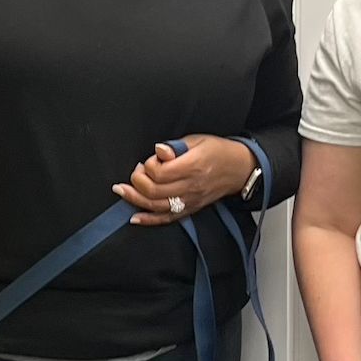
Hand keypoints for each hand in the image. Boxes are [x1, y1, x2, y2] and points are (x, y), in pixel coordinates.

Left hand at [116, 134, 254, 227]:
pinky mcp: (190, 209)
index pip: (159, 173)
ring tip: (122, 190)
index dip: (147, 166)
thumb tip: (158, 151)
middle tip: (136, 172)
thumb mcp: (197, 140)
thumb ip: (175, 147)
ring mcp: (189, 201)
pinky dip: (148, 220)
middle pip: (154, 191)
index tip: (149, 160)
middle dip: (137, 181)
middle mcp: (190, 187)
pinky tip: (134, 217)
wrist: (239, 169)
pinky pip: (166, 219)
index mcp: (192, 166)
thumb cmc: (217, 151)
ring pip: (155, 206)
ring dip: (134, 199)